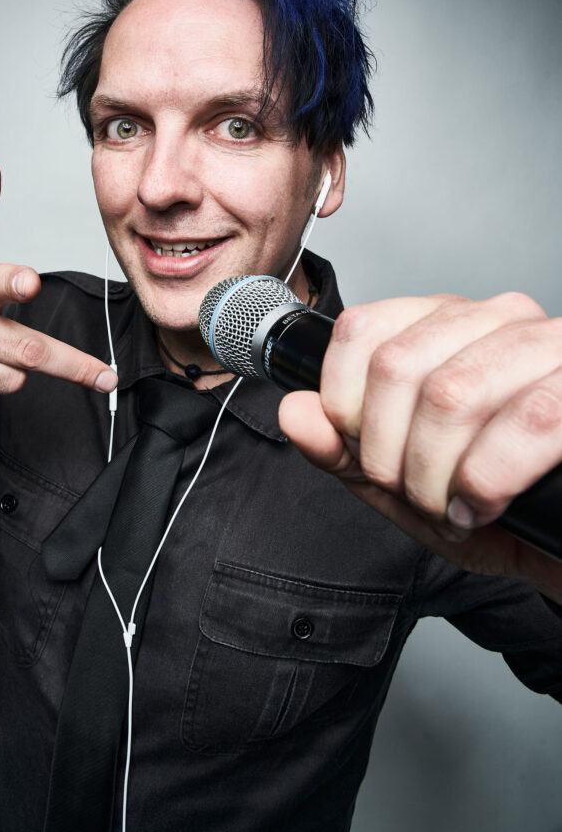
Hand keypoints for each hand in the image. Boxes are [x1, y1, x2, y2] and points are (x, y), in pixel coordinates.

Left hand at [279, 293, 561, 600]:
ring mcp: (550, 347)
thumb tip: (294, 413)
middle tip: (413, 493)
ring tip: (450, 507)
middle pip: (396, 365)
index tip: (362, 450)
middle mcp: (500, 320)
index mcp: (449, 326)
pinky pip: (524, 421)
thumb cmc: (499, 510)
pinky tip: (484, 506)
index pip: (362, 328)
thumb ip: (345, 451)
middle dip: (387, 453)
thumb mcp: (407, 488)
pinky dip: (486, 481)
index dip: (344, 401)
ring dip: (435, 474)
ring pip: (452, 392)